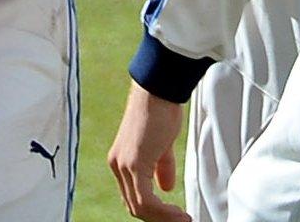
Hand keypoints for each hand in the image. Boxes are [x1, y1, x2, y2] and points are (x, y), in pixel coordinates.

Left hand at [108, 83, 192, 220]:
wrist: (158, 91)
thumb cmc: (160, 110)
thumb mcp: (161, 145)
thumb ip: (161, 167)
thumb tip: (166, 186)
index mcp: (120, 161)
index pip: (132, 197)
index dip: (153, 210)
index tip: (173, 215)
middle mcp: (116, 165)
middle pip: (134, 206)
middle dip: (159, 218)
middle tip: (181, 220)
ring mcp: (123, 165)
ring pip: (139, 207)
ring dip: (164, 218)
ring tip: (183, 219)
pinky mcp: (134, 164)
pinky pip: (146, 200)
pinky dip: (164, 212)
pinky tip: (178, 213)